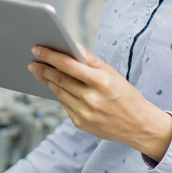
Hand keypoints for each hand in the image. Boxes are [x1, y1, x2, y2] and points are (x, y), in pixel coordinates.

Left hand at [28, 44, 171, 161]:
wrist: (138, 126)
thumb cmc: (126, 95)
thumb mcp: (113, 74)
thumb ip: (91, 60)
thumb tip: (73, 46)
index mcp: (101, 82)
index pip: (69, 65)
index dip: (50, 56)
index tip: (37, 50)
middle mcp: (91, 99)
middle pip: (60, 80)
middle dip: (44, 69)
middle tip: (33, 62)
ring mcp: (85, 113)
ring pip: (59, 93)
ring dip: (47, 81)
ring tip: (39, 72)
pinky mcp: (81, 123)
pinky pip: (65, 105)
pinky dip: (60, 94)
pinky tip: (55, 87)